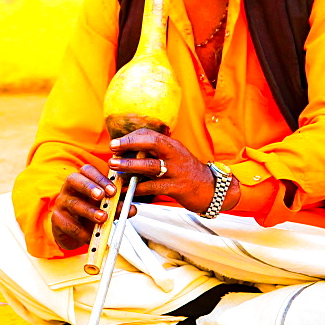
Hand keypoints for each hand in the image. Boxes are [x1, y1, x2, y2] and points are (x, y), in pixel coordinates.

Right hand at [51, 164, 136, 250]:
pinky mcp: (57, 220)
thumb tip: (132, 209)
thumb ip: (118, 206)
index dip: (99, 178)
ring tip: (103, 218)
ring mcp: (61, 203)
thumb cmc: (91, 212)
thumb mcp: (106, 207)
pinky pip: (68, 224)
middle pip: (74, 180)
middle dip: (89, 187)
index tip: (113, 190)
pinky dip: (81, 231)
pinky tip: (91, 236)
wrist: (74, 232)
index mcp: (82, 179)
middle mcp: (69, 188)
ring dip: (89, 211)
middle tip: (102, 196)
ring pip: (73, 203)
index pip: (87, 171)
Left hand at [108, 129, 239, 214]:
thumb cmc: (187, 173)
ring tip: (114, 166)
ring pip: (151, 165)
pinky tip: (127, 190)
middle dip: (130, 144)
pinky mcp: (177, 188)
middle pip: (152, 143)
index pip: (151, 134)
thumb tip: (129, 152)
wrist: (212, 189)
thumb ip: (155, 154)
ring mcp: (177, 171)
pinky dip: (138, 188)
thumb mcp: (174, 158)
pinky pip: (154, 187)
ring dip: (130, 165)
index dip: (132, 137)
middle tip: (112, 148)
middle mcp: (175, 155)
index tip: (116, 143)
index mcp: (173, 146)